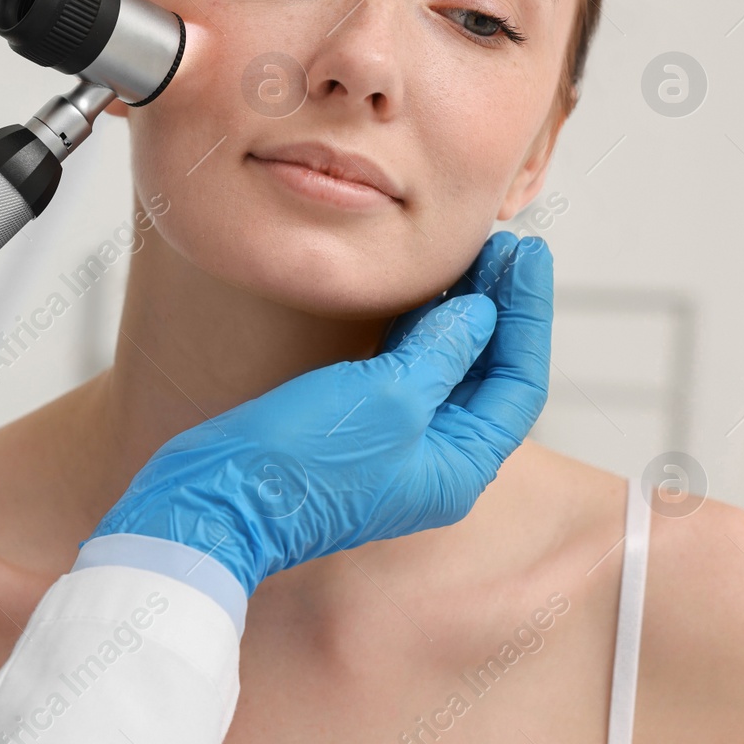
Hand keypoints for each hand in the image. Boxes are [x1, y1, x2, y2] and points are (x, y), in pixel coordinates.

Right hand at [90, 232, 552, 595]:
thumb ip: (443, 351)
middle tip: (504, 245)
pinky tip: (418, 292)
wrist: (217, 498)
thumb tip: (479, 312)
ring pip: (445, 369)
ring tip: (471, 256)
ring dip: (459, 314)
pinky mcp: (353, 427)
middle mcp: (433, 462)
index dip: (526, 314)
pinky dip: (417, 330)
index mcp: (459, 469)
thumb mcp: (388, 396)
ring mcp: (393, 446)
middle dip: (498, 308)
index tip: (525, 254)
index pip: (517, 382)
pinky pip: (403, 371)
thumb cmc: (301, 462)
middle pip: (486, 374)